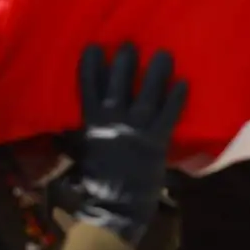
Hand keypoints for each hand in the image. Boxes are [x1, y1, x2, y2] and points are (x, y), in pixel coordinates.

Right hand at [69, 44, 187, 244]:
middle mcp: (114, 122)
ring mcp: (137, 130)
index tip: (94, 46)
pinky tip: (184, 82)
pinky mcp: (157, 140)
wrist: (117, 206)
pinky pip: (169, 115)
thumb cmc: (97, 181)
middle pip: (119, 85)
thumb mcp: (81, 153)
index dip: (91, 66)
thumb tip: (65, 122)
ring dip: (156, 72)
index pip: (88, 88)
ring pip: (147, 95)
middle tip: (130, 43)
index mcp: (92, 124)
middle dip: (124, 62)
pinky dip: (176, 99)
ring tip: (164, 53)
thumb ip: (77, 135)